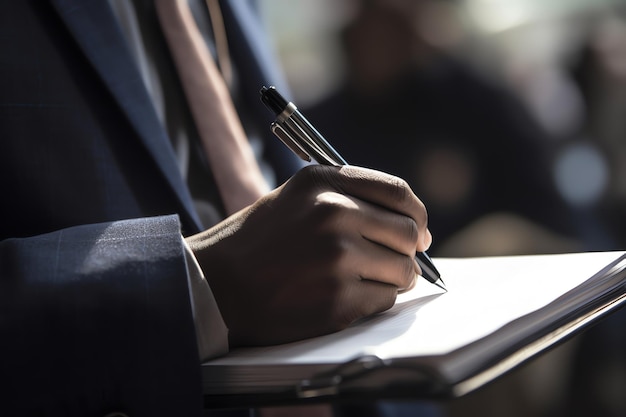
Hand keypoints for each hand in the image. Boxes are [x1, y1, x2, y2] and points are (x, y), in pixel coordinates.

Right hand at [186, 165, 430, 346]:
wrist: (214, 286)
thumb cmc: (257, 243)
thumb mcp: (297, 198)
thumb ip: (349, 199)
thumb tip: (412, 225)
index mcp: (324, 183)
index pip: (399, 193)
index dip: (417, 215)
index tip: (419, 231)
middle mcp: (334, 213)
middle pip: (408, 232)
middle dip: (409, 250)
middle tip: (396, 261)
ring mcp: (337, 258)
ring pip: (403, 270)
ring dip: (393, 278)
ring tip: (365, 280)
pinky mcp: (338, 300)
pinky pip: (385, 300)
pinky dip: (375, 300)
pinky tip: (346, 297)